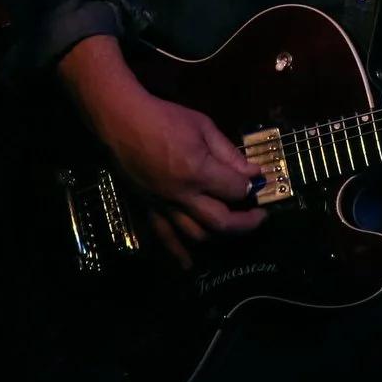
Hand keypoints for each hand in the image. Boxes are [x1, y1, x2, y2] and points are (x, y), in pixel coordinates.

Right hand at [58, 35, 266, 267]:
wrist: (121, 121)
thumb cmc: (164, 117)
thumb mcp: (203, 127)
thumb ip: (229, 154)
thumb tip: (254, 173)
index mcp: (198, 172)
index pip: (235, 190)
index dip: (251, 188)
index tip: (258, 182)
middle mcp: (182, 195)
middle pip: (222, 223)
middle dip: (247, 223)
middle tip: (260, 217)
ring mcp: (163, 205)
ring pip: (197, 235)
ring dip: (221, 238)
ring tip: (236, 230)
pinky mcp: (149, 208)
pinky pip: (165, 237)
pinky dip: (179, 252)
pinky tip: (190, 263)